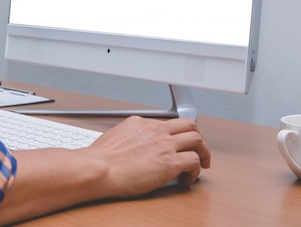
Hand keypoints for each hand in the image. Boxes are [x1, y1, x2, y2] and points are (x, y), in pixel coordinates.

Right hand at [0, 116, 209, 225]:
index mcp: (141, 123)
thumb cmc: (99, 159)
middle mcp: (155, 130)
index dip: (177, 132)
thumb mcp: (112, 137)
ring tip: (202, 164)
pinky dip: (196, 170)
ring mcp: (164, 144)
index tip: (179, 141)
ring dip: (203, 152)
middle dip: (198, 137)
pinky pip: (194, 161)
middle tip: (199, 149)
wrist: (97, 168)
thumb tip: (125, 144)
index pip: (168, 122)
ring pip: (197, 139)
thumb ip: (126, 136)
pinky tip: (189, 179)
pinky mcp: (169, 161)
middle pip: (189, 124)